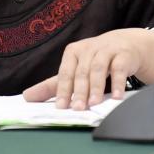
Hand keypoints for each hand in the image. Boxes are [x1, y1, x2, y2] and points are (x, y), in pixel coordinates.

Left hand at [22, 28, 153, 109]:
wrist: (126, 45)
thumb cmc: (95, 60)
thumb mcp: (74, 70)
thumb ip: (53, 85)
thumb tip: (27, 96)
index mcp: (73, 52)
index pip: (66, 72)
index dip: (63, 89)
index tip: (61, 106)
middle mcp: (89, 49)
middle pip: (82, 71)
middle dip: (79, 91)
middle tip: (77, 108)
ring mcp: (107, 50)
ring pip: (99, 68)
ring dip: (96, 87)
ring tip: (94, 104)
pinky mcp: (124, 55)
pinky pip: (120, 68)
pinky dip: (119, 83)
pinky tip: (117, 97)